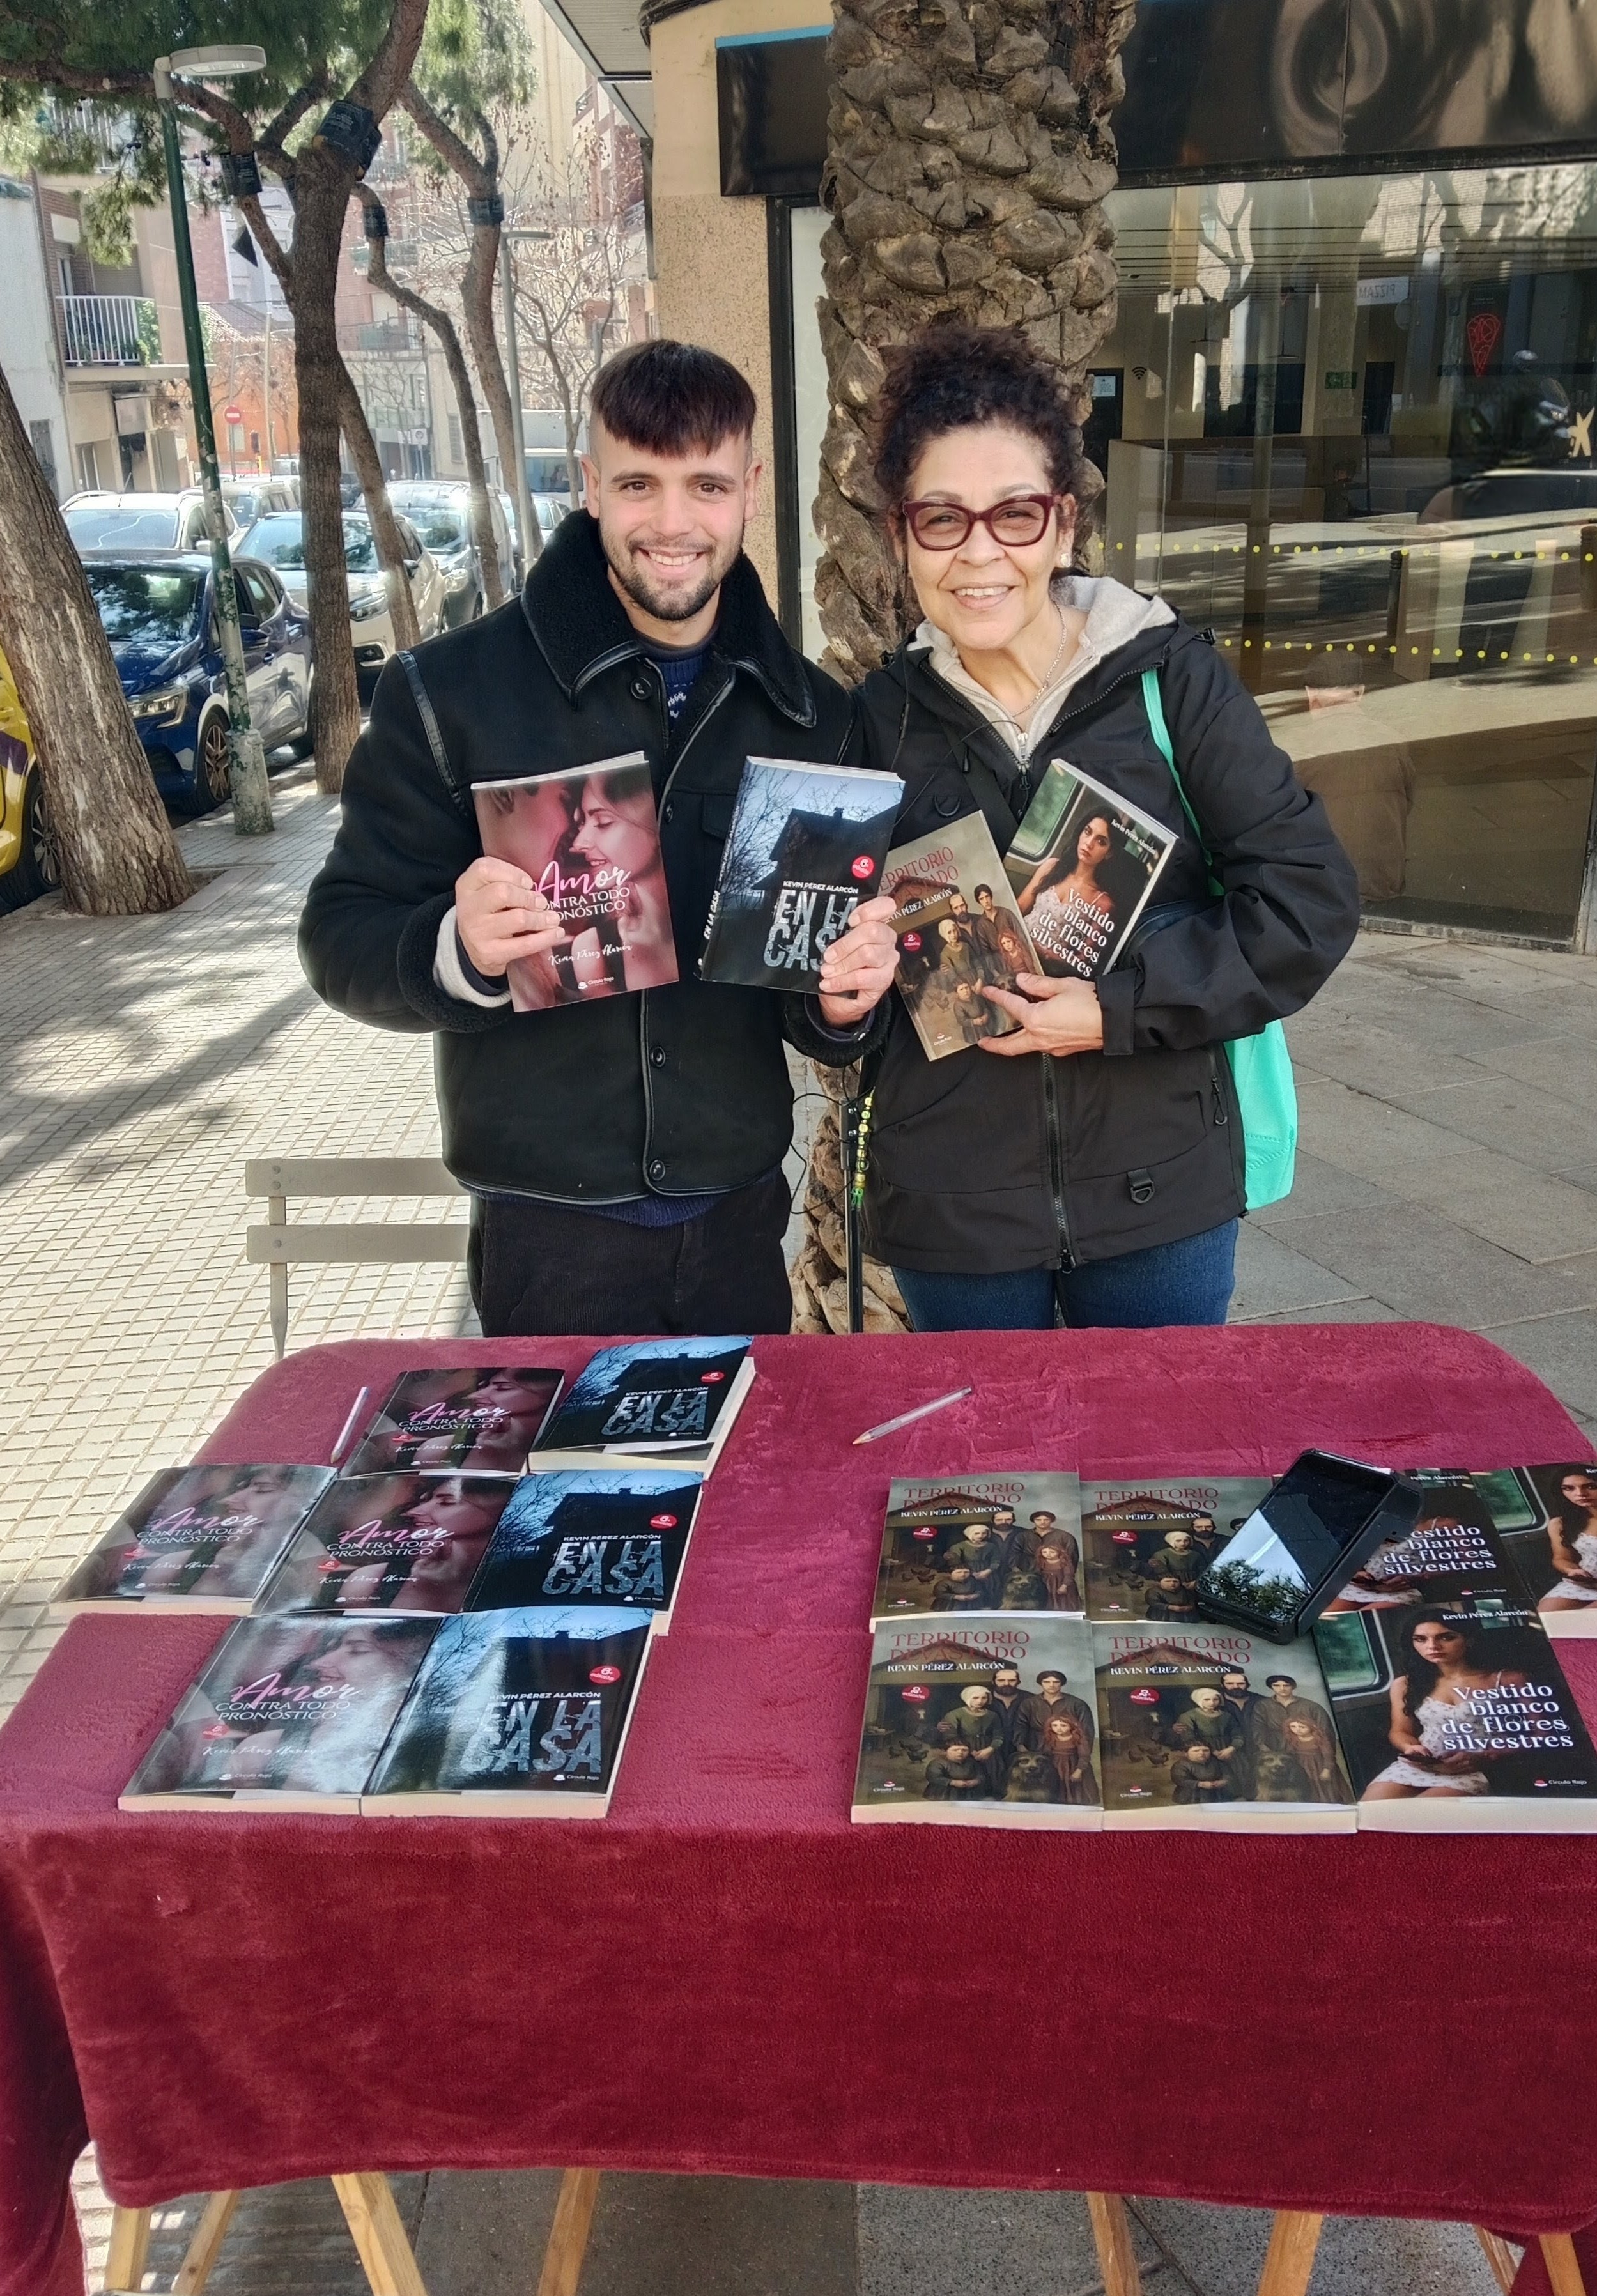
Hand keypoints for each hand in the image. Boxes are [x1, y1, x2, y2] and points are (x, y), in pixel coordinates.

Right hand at [455, 856, 563, 977]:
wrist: (473, 949)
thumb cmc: (488, 913)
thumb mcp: (487, 891)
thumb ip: (507, 882)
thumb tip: (539, 890)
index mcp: (466, 886)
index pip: (485, 868)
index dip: (512, 873)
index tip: (528, 882)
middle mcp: (467, 908)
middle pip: (503, 892)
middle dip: (529, 897)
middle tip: (542, 903)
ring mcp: (477, 932)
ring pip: (518, 918)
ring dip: (541, 918)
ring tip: (552, 918)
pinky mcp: (489, 953)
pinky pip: (524, 944)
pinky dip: (545, 938)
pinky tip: (555, 933)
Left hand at [817, 894, 898, 1026]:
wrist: (843, 998)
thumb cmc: (840, 966)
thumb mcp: (837, 945)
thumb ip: (838, 933)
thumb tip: (824, 931)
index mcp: (876, 924)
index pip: (885, 906)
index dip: (868, 910)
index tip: (850, 920)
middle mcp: (887, 939)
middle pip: (872, 931)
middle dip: (845, 944)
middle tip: (828, 956)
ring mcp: (888, 960)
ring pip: (867, 954)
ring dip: (842, 964)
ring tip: (827, 971)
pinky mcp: (884, 979)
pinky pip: (862, 977)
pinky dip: (841, 981)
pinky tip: (829, 983)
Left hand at [979, 973, 1104, 1057]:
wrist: (1115, 1021)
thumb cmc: (1092, 1003)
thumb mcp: (1063, 985)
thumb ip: (1039, 984)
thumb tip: (1022, 981)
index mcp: (1036, 1019)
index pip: (1011, 1006)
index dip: (997, 997)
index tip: (988, 992)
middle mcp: (1040, 1037)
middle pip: (1010, 1045)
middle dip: (994, 1044)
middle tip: (983, 1042)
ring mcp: (1052, 1047)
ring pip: (1025, 1048)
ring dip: (1013, 1044)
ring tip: (1005, 1039)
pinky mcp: (1064, 1050)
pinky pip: (1042, 1046)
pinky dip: (1032, 1041)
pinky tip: (1034, 1034)